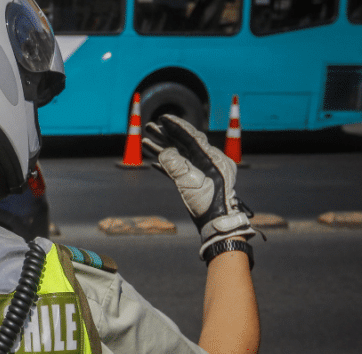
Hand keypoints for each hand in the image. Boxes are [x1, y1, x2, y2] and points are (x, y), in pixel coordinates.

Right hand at [142, 115, 255, 256]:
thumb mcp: (190, 182)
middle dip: (166, 135)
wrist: (217, 223)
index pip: (192, 137)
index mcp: (212, 157)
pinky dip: (166, 165)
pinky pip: (179, 169)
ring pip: (179, 156)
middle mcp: (209, 161)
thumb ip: (176, 165)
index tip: (162, 119)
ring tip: (146, 142)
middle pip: (184, 144)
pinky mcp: (196, 183)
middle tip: (149, 127)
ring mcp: (202, 172)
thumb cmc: (207, 203)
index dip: (176, 127)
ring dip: (163, 149)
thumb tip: (163, 153)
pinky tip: (154, 162)